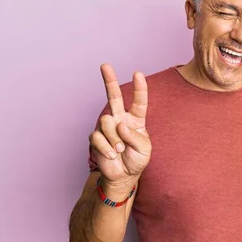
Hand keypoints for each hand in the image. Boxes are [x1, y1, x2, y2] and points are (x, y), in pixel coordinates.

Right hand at [88, 64, 150, 194]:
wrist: (124, 175)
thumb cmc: (137, 159)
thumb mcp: (144, 149)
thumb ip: (135, 136)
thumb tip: (120, 125)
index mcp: (136, 120)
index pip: (139, 102)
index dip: (139, 88)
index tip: (138, 73)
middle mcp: (120, 119)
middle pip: (114, 96)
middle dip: (109, 80)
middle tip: (105, 65)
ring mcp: (107, 127)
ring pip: (106, 121)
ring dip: (114, 139)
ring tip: (120, 150)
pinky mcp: (96, 137)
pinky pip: (98, 137)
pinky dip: (107, 148)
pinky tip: (112, 155)